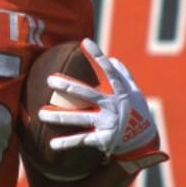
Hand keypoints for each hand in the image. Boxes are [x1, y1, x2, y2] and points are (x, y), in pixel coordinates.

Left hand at [37, 38, 167, 173]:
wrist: (144, 144)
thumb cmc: (138, 114)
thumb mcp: (136, 94)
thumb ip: (124, 76)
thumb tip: (113, 58)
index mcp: (121, 92)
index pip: (108, 71)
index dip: (98, 56)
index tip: (85, 42)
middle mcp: (113, 106)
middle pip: (87, 94)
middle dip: (68, 87)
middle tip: (50, 80)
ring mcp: (108, 123)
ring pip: (80, 119)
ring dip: (60, 117)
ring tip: (41, 114)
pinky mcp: (103, 139)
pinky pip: (82, 140)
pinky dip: (67, 143)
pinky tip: (52, 144)